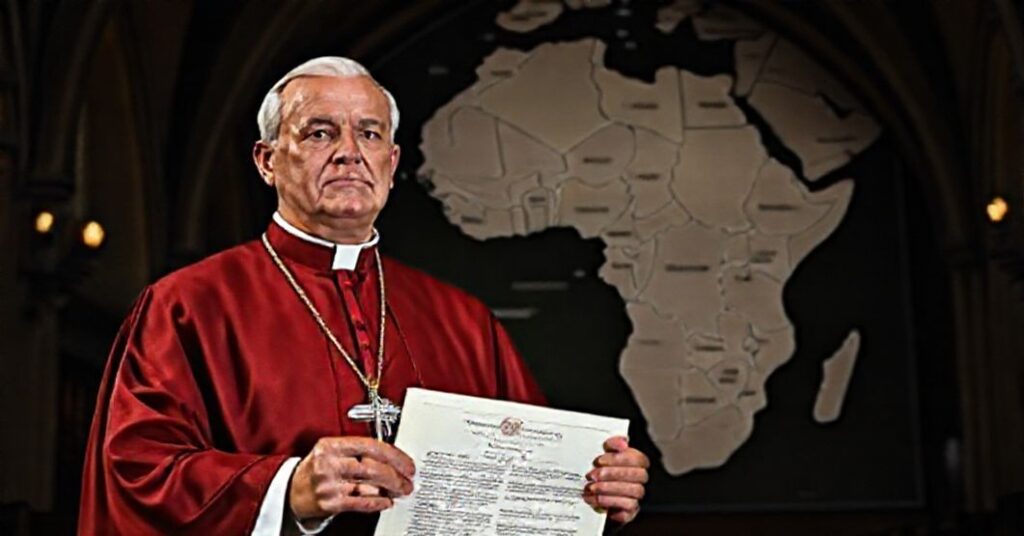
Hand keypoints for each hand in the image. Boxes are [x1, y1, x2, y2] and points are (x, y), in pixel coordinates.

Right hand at [288, 436, 415, 520]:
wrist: (291, 490)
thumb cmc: (316, 468)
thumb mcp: (332, 451)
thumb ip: (358, 450)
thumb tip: (391, 458)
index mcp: (331, 446)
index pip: (370, 446)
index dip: (394, 455)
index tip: (406, 463)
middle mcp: (329, 463)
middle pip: (372, 467)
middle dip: (396, 475)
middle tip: (408, 480)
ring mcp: (328, 484)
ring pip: (368, 485)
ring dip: (390, 490)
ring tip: (401, 490)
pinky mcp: (329, 503)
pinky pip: (360, 502)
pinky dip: (377, 503)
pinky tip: (386, 501)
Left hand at [583, 436, 648, 524]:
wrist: (593, 495)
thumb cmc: (600, 472)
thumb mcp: (603, 454)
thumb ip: (613, 444)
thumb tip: (623, 442)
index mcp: (637, 463)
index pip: (638, 459)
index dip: (619, 459)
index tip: (600, 460)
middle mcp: (640, 479)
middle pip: (636, 475)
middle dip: (612, 474)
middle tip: (592, 475)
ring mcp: (637, 496)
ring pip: (633, 491)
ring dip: (609, 489)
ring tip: (591, 488)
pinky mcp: (631, 511)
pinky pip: (627, 508)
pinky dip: (611, 502)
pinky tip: (597, 500)